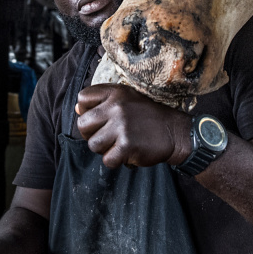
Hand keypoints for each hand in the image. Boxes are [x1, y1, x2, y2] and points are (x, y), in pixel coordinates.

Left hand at [75, 84, 192, 168]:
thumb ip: (103, 102)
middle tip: (108, 137)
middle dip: (91, 134)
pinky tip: (127, 154)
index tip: (100, 118)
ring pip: (93, 145)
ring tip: (119, 145)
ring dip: (104, 149)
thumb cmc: (148, 117)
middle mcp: (116, 107)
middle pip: (82, 124)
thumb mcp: (127, 99)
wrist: (175, 132)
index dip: (87, 111)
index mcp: (115, 92)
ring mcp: (121, 126)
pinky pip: (107, 160)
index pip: (83, 98)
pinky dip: (116, 161)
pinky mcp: (126, 145)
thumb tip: (77, 109)